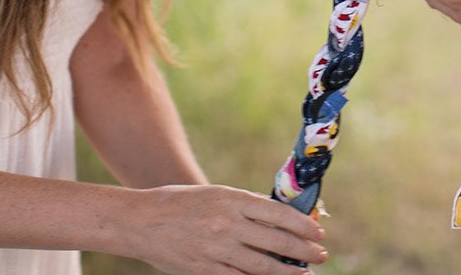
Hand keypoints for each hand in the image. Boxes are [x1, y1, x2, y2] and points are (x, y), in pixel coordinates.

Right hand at [126, 184, 326, 274]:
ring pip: (262, 266)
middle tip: (320, 254)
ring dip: (287, 272)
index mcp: (231, 199)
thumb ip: (244, 206)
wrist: (139, 221)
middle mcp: (227, 224)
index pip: (278, 213)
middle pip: (275, 241)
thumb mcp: (215, 194)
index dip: (302, 225)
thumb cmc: (179, 203)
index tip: (317, 232)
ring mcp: (216, 249)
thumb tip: (277, 217)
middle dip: (303, 250)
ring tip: (303, 274)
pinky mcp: (204, 270)